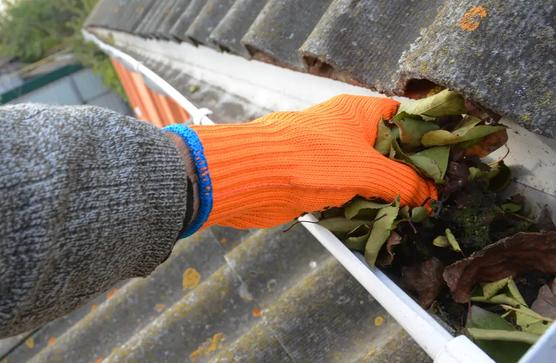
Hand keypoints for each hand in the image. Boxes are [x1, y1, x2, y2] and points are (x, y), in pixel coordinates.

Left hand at [191, 95, 436, 228]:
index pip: (404, 117)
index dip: (425, 138)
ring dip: (386, 192)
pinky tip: (381, 219)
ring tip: (413, 211)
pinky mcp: (318, 180)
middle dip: (408, 172)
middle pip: (388, 149)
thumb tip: (428, 194)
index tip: (445, 164)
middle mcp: (347, 130)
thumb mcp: (366, 168)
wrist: (253, 176)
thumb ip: (401, 180)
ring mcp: (332, 156)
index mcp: (361, 112)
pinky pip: (349, 191)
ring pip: (369, 173)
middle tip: (432, 195)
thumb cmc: (309, 159)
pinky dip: (363, 203)